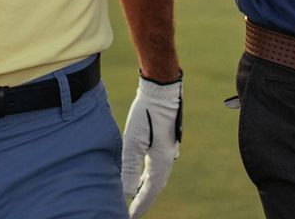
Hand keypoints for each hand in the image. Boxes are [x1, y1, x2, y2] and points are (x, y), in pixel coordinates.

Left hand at [121, 71, 181, 215]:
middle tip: (132, 211)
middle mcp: (168, 157)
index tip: (130, 216)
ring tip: (134, 195)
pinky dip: (148, 173)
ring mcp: (168, 148)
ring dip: (146, 186)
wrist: (161, 88)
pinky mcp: (164, 140)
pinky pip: (156, 164)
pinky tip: (141, 172)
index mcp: (162, 160)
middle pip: (156, 186)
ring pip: (156, 175)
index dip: (140, 204)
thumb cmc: (147, 112)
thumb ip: (130, 167)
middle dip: (144, 199)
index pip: (150, 190)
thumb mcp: (134, 140)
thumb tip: (126, 191)